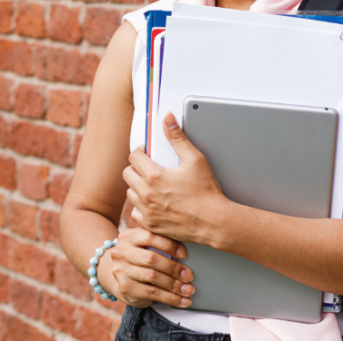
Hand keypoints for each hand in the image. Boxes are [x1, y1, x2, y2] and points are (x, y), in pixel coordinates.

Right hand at [97, 227, 193, 307]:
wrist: (121, 277)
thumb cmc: (140, 258)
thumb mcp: (144, 246)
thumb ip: (159, 242)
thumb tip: (188, 249)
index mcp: (128, 237)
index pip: (150, 236)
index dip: (169, 245)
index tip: (184, 254)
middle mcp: (121, 252)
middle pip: (151, 259)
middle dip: (173, 268)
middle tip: (189, 276)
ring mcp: (121, 271)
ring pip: (153, 277)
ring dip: (174, 285)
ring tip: (189, 290)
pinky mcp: (126, 288)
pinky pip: (152, 293)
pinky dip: (171, 298)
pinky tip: (182, 301)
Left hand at [123, 113, 228, 244]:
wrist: (214, 223)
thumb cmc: (206, 193)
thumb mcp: (195, 159)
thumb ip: (178, 137)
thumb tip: (167, 118)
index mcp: (154, 177)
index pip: (133, 157)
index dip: (141, 151)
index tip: (148, 153)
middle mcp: (146, 195)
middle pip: (127, 174)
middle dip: (136, 168)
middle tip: (149, 167)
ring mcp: (147, 211)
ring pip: (130, 193)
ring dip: (137, 187)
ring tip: (152, 185)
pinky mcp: (150, 225)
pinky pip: (135, 213)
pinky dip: (141, 207)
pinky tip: (154, 202)